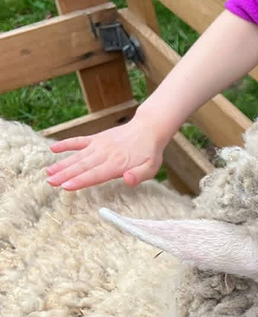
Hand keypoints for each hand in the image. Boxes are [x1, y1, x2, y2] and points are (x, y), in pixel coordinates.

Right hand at [46, 116, 168, 190]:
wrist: (148, 129)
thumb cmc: (149, 153)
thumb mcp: (151, 168)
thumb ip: (139, 175)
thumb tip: (127, 180)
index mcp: (117, 164)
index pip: (96, 174)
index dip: (80, 181)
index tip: (66, 186)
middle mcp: (105, 154)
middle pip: (82, 166)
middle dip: (65, 175)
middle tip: (50, 182)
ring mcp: (98, 145)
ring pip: (77, 156)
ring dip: (62, 164)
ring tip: (48, 172)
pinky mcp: (96, 139)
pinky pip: (78, 141)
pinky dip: (66, 144)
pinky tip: (52, 149)